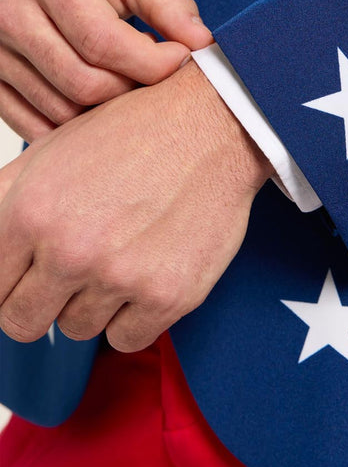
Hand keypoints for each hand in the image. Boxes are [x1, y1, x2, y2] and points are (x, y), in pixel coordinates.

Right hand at [0, 0, 212, 141]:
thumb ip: (169, 4)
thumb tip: (202, 45)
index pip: (103, 43)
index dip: (151, 63)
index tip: (179, 59)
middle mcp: (10, 14)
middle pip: (83, 84)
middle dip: (131, 91)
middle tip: (153, 76)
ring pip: (60, 110)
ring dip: (104, 112)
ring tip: (126, 84)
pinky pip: (32, 124)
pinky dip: (71, 127)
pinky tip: (94, 104)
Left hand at [0, 61, 270, 351]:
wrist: (209, 127)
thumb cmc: (134, 135)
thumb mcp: (49, 151)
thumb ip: (3, 201)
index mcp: (30, 213)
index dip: (10, 285)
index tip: (28, 279)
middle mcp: (70, 250)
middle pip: (23, 323)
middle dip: (40, 304)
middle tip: (69, 276)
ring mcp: (119, 277)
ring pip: (77, 330)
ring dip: (91, 304)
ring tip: (118, 260)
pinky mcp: (167, 296)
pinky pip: (127, 340)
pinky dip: (132, 317)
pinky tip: (144, 276)